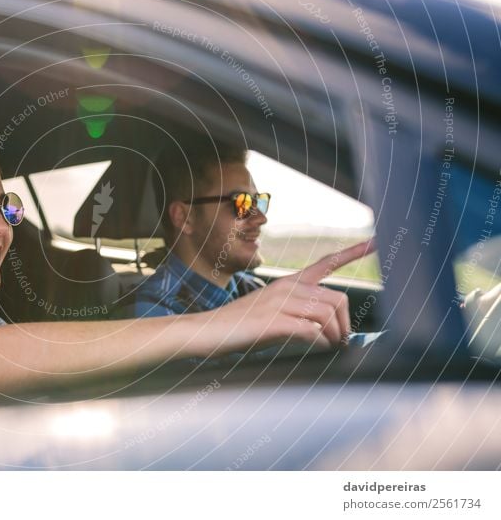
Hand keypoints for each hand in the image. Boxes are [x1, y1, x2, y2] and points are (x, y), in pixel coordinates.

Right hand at [206, 239, 375, 354]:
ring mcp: (280, 304)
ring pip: (328, 316)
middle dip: (345, 324)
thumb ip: (299, 314)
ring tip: (329, 347)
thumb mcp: (272, 312)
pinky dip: (320, 342)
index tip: (377, 240)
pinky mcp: (274, 322)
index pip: (326, 263)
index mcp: (289, 282)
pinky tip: (315, 347)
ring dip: (335, 336)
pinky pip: (312, 331)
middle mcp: (287, 288)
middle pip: (337, 299)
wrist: (210, 330)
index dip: (353, 252)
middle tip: (341, 342)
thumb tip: (332, 331)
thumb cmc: (242, 326)